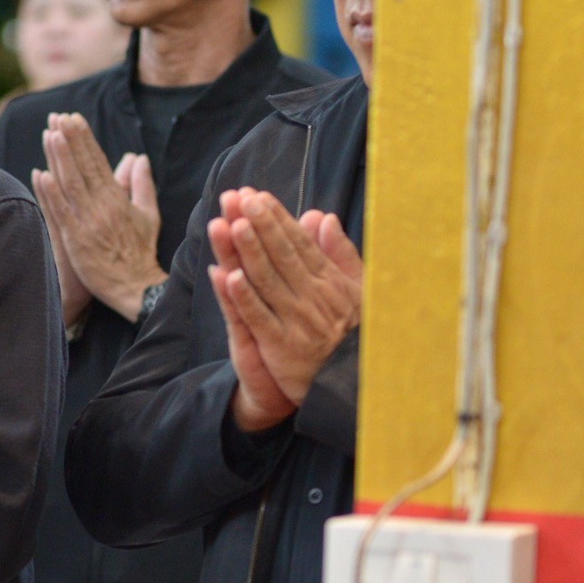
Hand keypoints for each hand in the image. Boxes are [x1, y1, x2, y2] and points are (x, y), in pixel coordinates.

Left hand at [31, 113, 164, 320]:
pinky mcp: (77, 240)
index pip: (99, 162)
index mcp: (118, 199)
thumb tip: (139, 158)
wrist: (137, 287)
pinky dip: (50, 193)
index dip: (85, 139)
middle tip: (57, 117)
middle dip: (70, 140)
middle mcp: (104, 206)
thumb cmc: (141, 252)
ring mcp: (89, 222)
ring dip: (59, 158)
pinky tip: (40, 175)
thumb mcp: (148, 215)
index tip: (73, 119)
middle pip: (84, 167)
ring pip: (71, 184)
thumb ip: (141, 185)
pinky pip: (61, 212)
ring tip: (49, 134)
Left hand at [208, 189, 363, 431]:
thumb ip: (339, 254)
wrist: (352, 387)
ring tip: (231, 224)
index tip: (257, 196)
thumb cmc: (351, 334)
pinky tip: (228, 276)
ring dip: (248, 252)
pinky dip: (244, 297)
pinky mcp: (282, 347)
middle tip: (239, 199)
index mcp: (329, 282)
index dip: (277, 219)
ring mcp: (297, 322)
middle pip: (280, 255)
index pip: (298, 244)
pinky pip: (260, 318)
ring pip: (267, 280)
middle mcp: (313, 298)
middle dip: (259, 225)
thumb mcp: (356, 291)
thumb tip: (322, 217)